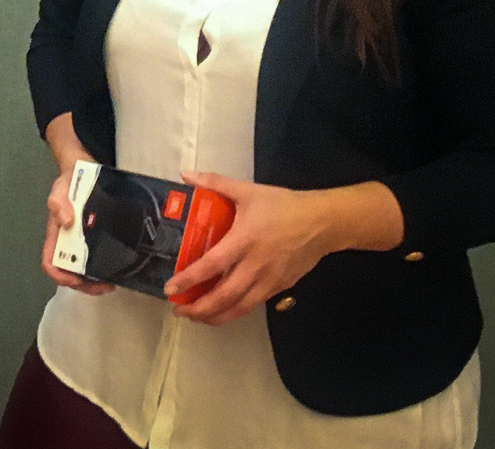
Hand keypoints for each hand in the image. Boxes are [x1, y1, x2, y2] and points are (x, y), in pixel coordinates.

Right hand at [37, 112, 110, 294]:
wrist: (84, 168)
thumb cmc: (69, 180)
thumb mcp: (61, 187)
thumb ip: (59, 202)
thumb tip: (66, 222)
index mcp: (56, 235)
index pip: (50, 264)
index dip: (61, 276)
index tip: (79, 278)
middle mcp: (67, 242)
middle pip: (69, 273)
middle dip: (85, 285)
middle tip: (106, 286)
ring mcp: (81, 242)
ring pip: (84, 270)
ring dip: (96, 280)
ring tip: (114, 280)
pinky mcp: (94, 237)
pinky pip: (97, 258)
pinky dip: (105, 267)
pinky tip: (118, 266)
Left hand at [164, 172, 400, 324]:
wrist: (324, 222)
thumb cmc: (284, 206)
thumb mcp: (248, 190)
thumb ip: (215, 183)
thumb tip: (185, 175)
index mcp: (244, 240)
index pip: (211, 265)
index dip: (189, 279)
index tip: (170, 289)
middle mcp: (255, 265)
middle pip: (224, 296)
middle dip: (199, 308)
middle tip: (178, 310)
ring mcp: (269, 280)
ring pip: (240, 308)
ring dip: (215, 316)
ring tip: (196, 317)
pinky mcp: (280, 288)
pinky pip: (254, 305)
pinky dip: (235, 311)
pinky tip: (222, 311)